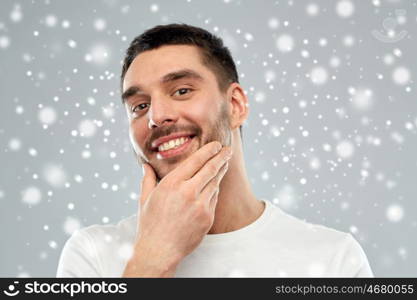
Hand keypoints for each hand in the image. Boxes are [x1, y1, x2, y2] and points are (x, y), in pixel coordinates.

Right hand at [126, 141, 231, 275]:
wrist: (160, 251)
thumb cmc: (150, 224)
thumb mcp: (145, 199)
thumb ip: (147, 179)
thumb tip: (145, 166)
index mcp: (172, 184)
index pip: (196, 161)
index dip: (208, 151)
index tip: (216, 145)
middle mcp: (188, 192)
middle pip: (211, 169)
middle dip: (221, 157)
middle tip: (228, 149)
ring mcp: (200, 206)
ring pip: (215, 183)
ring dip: (221, 172)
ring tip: (225, 164)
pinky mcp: (208, 218)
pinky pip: (214, 199)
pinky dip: (215, 190)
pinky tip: (215, 185)